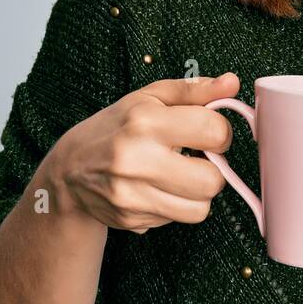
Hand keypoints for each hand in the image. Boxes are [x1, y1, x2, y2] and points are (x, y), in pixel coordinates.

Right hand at [45, 74, 239, 233]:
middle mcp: (136, 160)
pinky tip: (157, 190)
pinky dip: (175, 206)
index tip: (207, 133)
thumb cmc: (116, 128)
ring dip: (197, 193)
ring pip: (200, 209)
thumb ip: (194, 90)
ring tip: (178, 175)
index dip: (220, 133)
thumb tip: (232, 83)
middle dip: (212, 170)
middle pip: (212, 180)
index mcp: (145, 121)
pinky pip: (177, 220)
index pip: (214, 132)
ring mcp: (132, 195)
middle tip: (194, 159)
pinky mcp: (131, 219)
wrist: (70, 170)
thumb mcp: (150, 98)